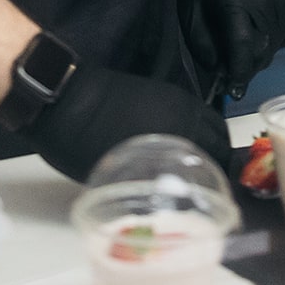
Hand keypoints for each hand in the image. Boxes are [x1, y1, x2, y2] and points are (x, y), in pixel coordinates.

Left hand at [24, 63, 231, 181]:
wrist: (64, 99)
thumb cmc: (81, 143)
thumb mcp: (117, 174)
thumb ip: (148, 179)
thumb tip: (163, 193)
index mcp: (175, 134)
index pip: (216, 157)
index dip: (218, 176)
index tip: (214, 191)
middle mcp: (182, 113)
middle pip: (219, 136)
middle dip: (221, 155)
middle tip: (212, 175)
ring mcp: (173, 99)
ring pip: (209, 119)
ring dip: (213, 137)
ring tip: (204, 156)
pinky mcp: (161, 90)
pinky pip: (193, 109)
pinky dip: (198, 124)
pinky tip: (186, 137)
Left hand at [179, 0, 284, 100]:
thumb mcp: (191, 14)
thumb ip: (204, 47)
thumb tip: (220, 74)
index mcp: (235, 0)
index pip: (242, 43)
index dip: (238, 71)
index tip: (232, 92)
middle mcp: (263, 3)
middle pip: (259, 52)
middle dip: (243, 70)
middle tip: (225, 78)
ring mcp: (278, 7)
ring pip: (269, 51)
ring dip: (252, 60)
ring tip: (233, 52)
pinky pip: (275, 43)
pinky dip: (261, 49)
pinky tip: (247, 40)